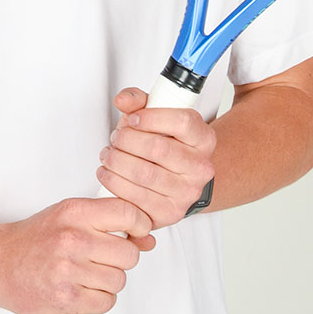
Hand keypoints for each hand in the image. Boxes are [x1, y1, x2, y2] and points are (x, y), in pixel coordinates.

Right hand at [0, 197, 155, 313]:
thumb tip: (148, 238)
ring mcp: (69, 269)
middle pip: (129, 253)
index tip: (137, 232)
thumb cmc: (36, 237)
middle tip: (104, 257)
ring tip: (89, 274)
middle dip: (122, 258)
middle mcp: (73, 238)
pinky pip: (106, 302)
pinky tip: (83, 289)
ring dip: (109, 281)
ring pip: (119, 280)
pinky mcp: (65, 297)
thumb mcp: (69, 215)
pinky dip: (99, 299)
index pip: (128, 213)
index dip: (140, 225)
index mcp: (76, 212)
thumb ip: (108, 222)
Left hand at [96, 88, 216, 229]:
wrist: (176, 178)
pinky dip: (116, 184)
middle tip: (116, 137)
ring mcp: (188, 192)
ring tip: (109, 155)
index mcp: (203, 138)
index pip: (183, 122)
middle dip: (127, 140)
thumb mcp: (155, 116)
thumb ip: (138, 101)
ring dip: (117, 162)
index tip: (133, 118)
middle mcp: (201, 167)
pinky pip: (138, 200)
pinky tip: (109, 174)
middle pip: (159, 149)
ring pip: (145, 174)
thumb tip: (123, 100)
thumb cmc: (164, 143)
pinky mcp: (171, 213)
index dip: (152, 117)